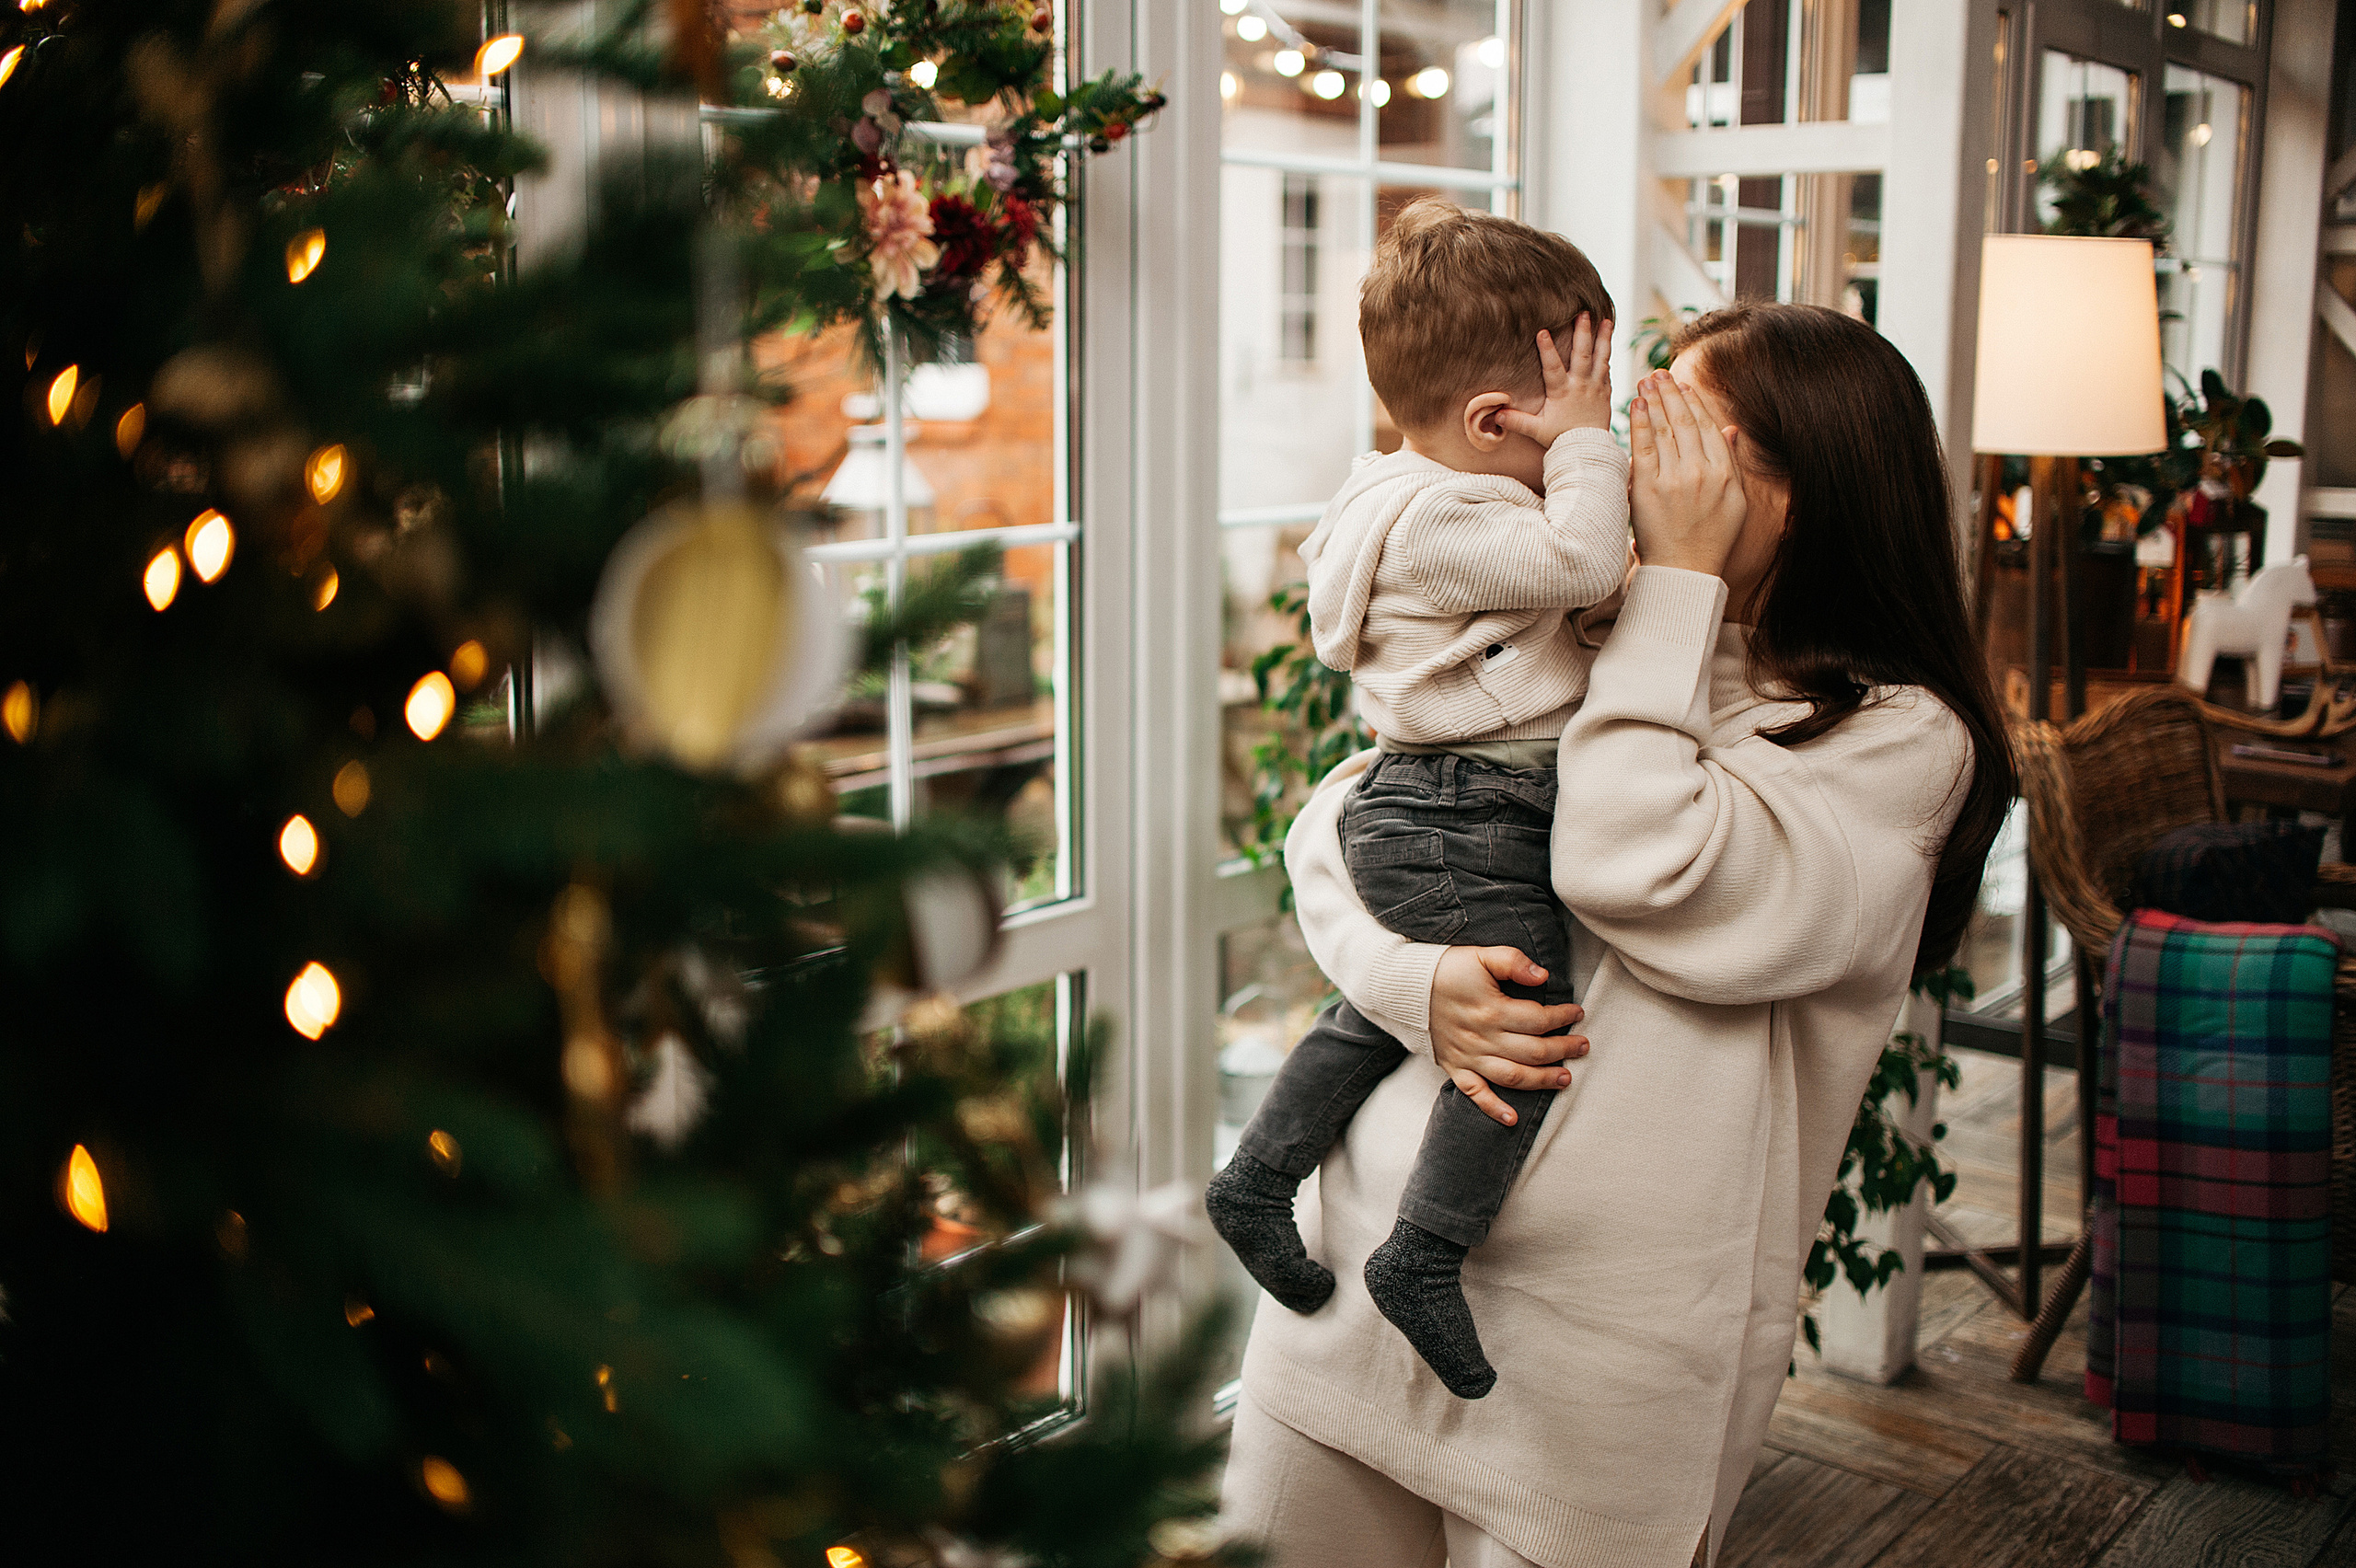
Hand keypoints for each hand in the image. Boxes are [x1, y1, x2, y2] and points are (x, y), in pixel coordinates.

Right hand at [1428, 946, 1587, 1126]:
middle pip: (1533, 1051)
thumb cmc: (1445, 969)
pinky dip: (1493, 1109)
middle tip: (1583, 1046)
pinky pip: (1475, 1094)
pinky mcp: (1455, 1068)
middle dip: (1564, 1050)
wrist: (1403, 988)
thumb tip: (1543, 976)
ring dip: (1543, 1081)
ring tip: (1565, 1078)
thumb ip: (1512, 962)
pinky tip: (1512, 1120)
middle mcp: (1483, 1038)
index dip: (1563, 1017)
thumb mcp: (1480, 956)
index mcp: (1492, 1010)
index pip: (1538, 1019)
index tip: (1577, 1013)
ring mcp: (1469, 1057)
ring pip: (1513, 1077)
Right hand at [1496, 316, 1613, 447]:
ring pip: (1600, 358)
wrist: (1587, 449)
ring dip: (1603, 338)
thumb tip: (1496, 414)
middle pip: (1582, 355)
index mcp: (1562, 392)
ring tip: (1606, 320)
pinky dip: (1607, 354)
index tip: (1543, 331)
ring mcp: (1595, 387)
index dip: (1547, 349)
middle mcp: (1580, 386)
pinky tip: (1608, 341)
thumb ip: (1517, 420)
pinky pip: (1607, 369)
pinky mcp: (1605, 391)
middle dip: (1582, 333)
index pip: (1552, 368)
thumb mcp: (1537, 430)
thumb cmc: (1560, 438)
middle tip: (1584, 313)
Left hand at [1628, 369, 1745, 577]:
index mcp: (1725, 473)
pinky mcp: (1648, 488)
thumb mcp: (1735, 501)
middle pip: (1685, 421)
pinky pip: (1642, 446)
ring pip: (1663, 429)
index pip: (1708, 426)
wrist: (1684, 570)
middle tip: (1659, 373)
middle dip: (1671, 393)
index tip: (1684, 386)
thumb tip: (1733, 429)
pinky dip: (1639, 422)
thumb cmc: (1711, 538)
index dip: (1694, 402)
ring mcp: (1674, 479)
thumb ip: (1731, 462)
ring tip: (1645, 381)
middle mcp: (1701, 472)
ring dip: (1653, 400)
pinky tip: (1635, 404)